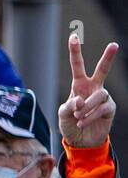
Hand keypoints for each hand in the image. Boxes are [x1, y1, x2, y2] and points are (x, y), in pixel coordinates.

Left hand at [59, 34, 117, 148]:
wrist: (81, 140)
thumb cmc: (70, 124)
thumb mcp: (63, 115)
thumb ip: (68, 106)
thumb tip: (80, 100)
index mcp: (79, 85)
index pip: (78, 66)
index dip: (75, 52)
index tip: (73, 36)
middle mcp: (93, 88)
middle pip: (102, 70)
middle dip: (108, 57)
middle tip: (114, 44)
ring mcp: (103, 97)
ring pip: (98, 95)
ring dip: (86, 107)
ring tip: (78, 117)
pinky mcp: (110, 108)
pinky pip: (102, 109)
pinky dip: (90, 117)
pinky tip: (83, 123)